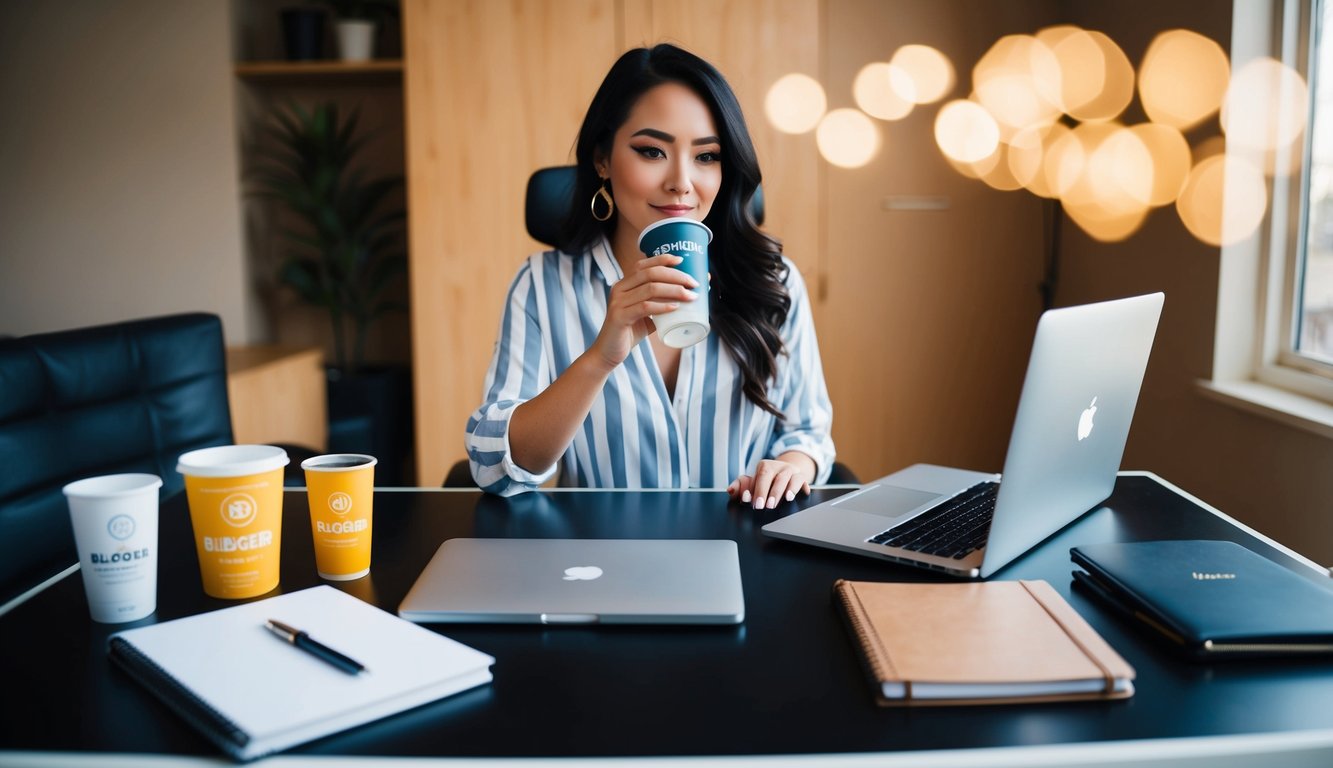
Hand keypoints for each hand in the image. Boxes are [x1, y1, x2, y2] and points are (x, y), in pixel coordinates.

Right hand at [590, 254, 698, 368]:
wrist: (608, 353)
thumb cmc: (629, 333)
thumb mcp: (645, 315)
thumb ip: (659, 305)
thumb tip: (687, 298)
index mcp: (624, 284)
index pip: (644, 265)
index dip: (663, 259)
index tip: (682, 260)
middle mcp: (619, 289)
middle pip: (651, 273)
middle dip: (676, 276)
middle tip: (694, 284)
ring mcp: (618, 302)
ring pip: (650, 288)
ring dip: (674, 290)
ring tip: (691, 296)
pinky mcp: (619, 317)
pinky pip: (645, 307)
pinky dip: (663, 306)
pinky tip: (675, 308)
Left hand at [727, 458, 812, 509]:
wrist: (788, 476)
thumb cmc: (768, 482)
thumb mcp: (754, 484)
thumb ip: (740, 487)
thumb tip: (730, 490)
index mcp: (764, 466)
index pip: (758, 475)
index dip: (754, 488)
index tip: (749, 500)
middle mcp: (778, 466)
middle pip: (770, 475)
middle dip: (764, 491)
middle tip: (762, 506)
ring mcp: (790, 471)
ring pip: (786, 478)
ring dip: (780, 492)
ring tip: (775, 504)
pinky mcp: (801, 478)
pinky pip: (801, 481)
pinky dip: (798, 488)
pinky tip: (793, 496)